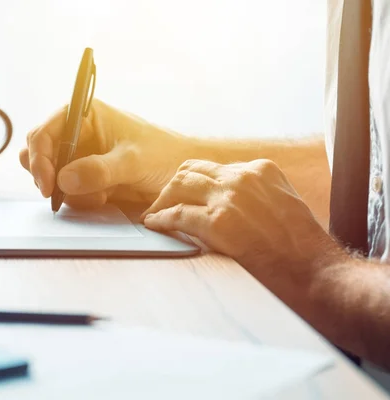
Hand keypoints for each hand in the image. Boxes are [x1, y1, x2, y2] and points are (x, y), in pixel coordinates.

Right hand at [19, 99, 193, 207]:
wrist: (180, 174)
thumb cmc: (163, 156)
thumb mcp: (133, 162)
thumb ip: (99, 170)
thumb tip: (63, 180)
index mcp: (85, 115)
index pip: (44, 132)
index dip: (39, 157)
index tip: (47, 184)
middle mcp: (77, 133)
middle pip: (37, 152)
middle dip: (46, 175)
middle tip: (56, 194)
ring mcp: (80, 156)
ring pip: (50, 174)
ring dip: (66, 190)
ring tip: (97, 196)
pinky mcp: (85, 177)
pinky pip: (66, 190)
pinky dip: (78, 198)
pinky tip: (103, 198)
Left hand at [141, 159, 341, 282]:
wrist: (316, 273)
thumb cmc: (303, 248)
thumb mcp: (283, 204)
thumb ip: (255, 195)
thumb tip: (224, 201)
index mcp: (261, 169)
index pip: (213, 167)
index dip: (194, 183)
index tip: (184, 196)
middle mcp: (243, 176)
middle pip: (191, 171)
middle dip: (172, 188)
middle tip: (162, 205)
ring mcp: (229, 197)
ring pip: (179, 186)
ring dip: (162, 201)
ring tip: (155, 215)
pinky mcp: (218, 221)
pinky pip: (176, 214)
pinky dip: (161, 219)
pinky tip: (155, 225)